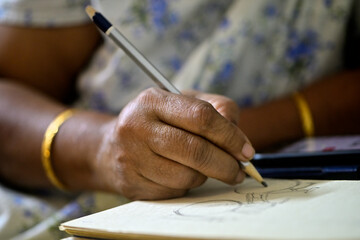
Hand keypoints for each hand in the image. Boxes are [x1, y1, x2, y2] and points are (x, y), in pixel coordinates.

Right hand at [94, 88, 253, 199]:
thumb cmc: (157, 122)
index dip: (230, 136)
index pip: (201, 117)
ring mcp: (131, 157)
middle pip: (195, 150)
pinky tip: (178, 173)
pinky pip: (174, 190)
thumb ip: (217, 110)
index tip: (246, 151)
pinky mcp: (131, 183)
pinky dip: (186, 184)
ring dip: (205, 175)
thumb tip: (240, 139)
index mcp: (152, 100)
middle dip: (225, 164)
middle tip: (239, 170)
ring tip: (202, 166)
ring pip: (187, 175)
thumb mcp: (183, 104)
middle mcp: (137, 127)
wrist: (111, 147)